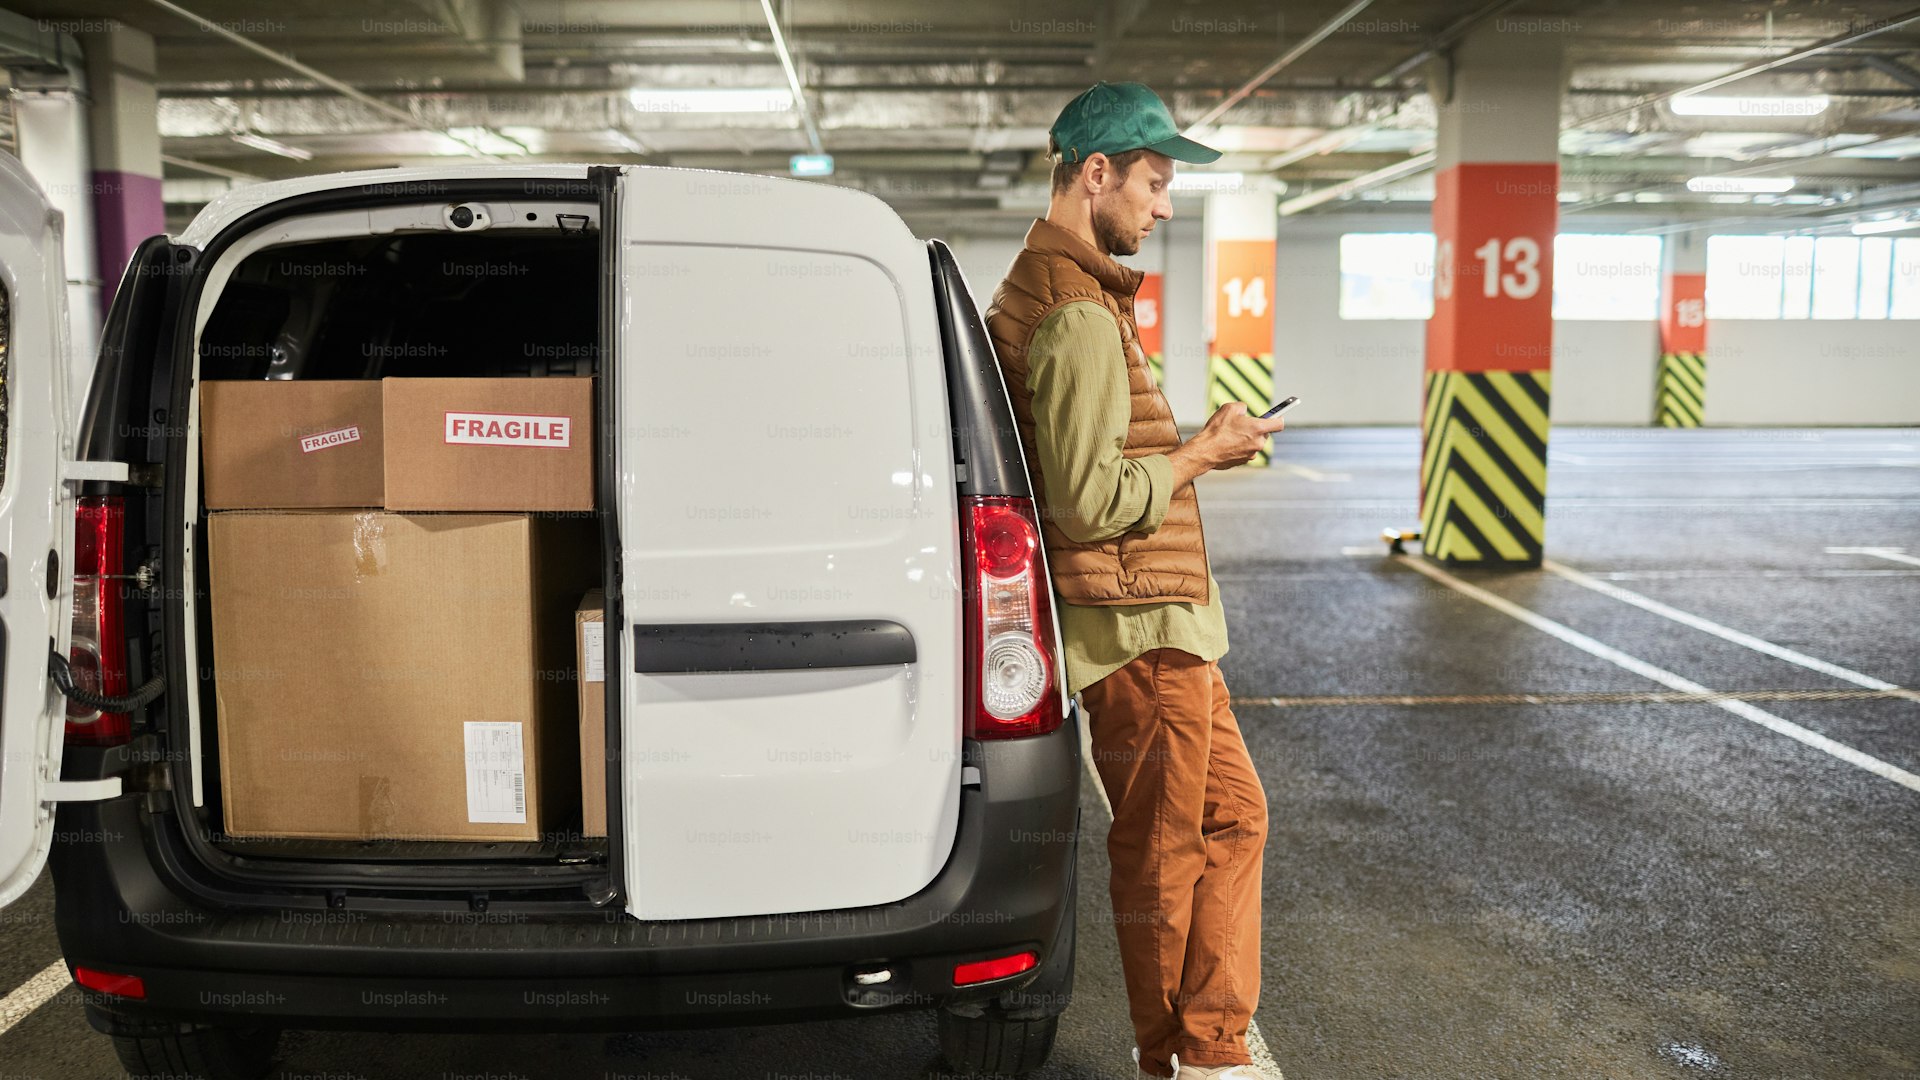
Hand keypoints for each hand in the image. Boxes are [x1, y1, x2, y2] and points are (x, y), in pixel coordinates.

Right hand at [1167, 403, 1283, 487]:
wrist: (1205, 451)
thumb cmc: (1217, 430)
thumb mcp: (1229, 408)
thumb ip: (1242, 407)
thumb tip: (1245, 411)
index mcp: (1258, 428)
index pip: (1279, 424)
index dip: (1278, 418)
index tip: (1277, 415)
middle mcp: (1258, 443)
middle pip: (1265, 433)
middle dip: (1256, 428)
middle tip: (1243, 424)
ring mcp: (1252, 454)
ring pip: (1255, 442)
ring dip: (1247, 438)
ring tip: (1231, 434)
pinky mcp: (1244, 461)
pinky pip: (1246, 451)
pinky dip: (1240, 446)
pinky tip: (1228, 443)